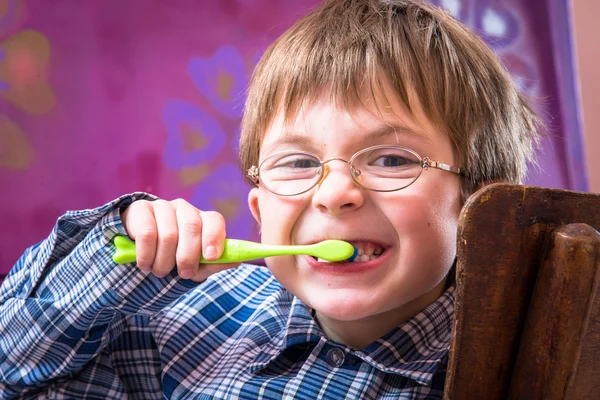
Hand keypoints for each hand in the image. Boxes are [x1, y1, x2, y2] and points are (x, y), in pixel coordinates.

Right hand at [120, 199, 238, 281]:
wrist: (140, 251)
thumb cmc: (174, 257)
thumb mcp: (195, 265)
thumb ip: (214, 263)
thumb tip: (237, 260)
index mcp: (202, 220)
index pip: (214, 220)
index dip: (214, 237)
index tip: (210, 257)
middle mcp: (185, 209)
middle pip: (192, 227)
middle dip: (188, 256)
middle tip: (184, 274)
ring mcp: (163, 206)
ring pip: (168, 234)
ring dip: (164, 261)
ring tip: (161, 272)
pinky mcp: (141, 209)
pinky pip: (147, 233)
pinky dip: (147, 255)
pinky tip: (145, 264)